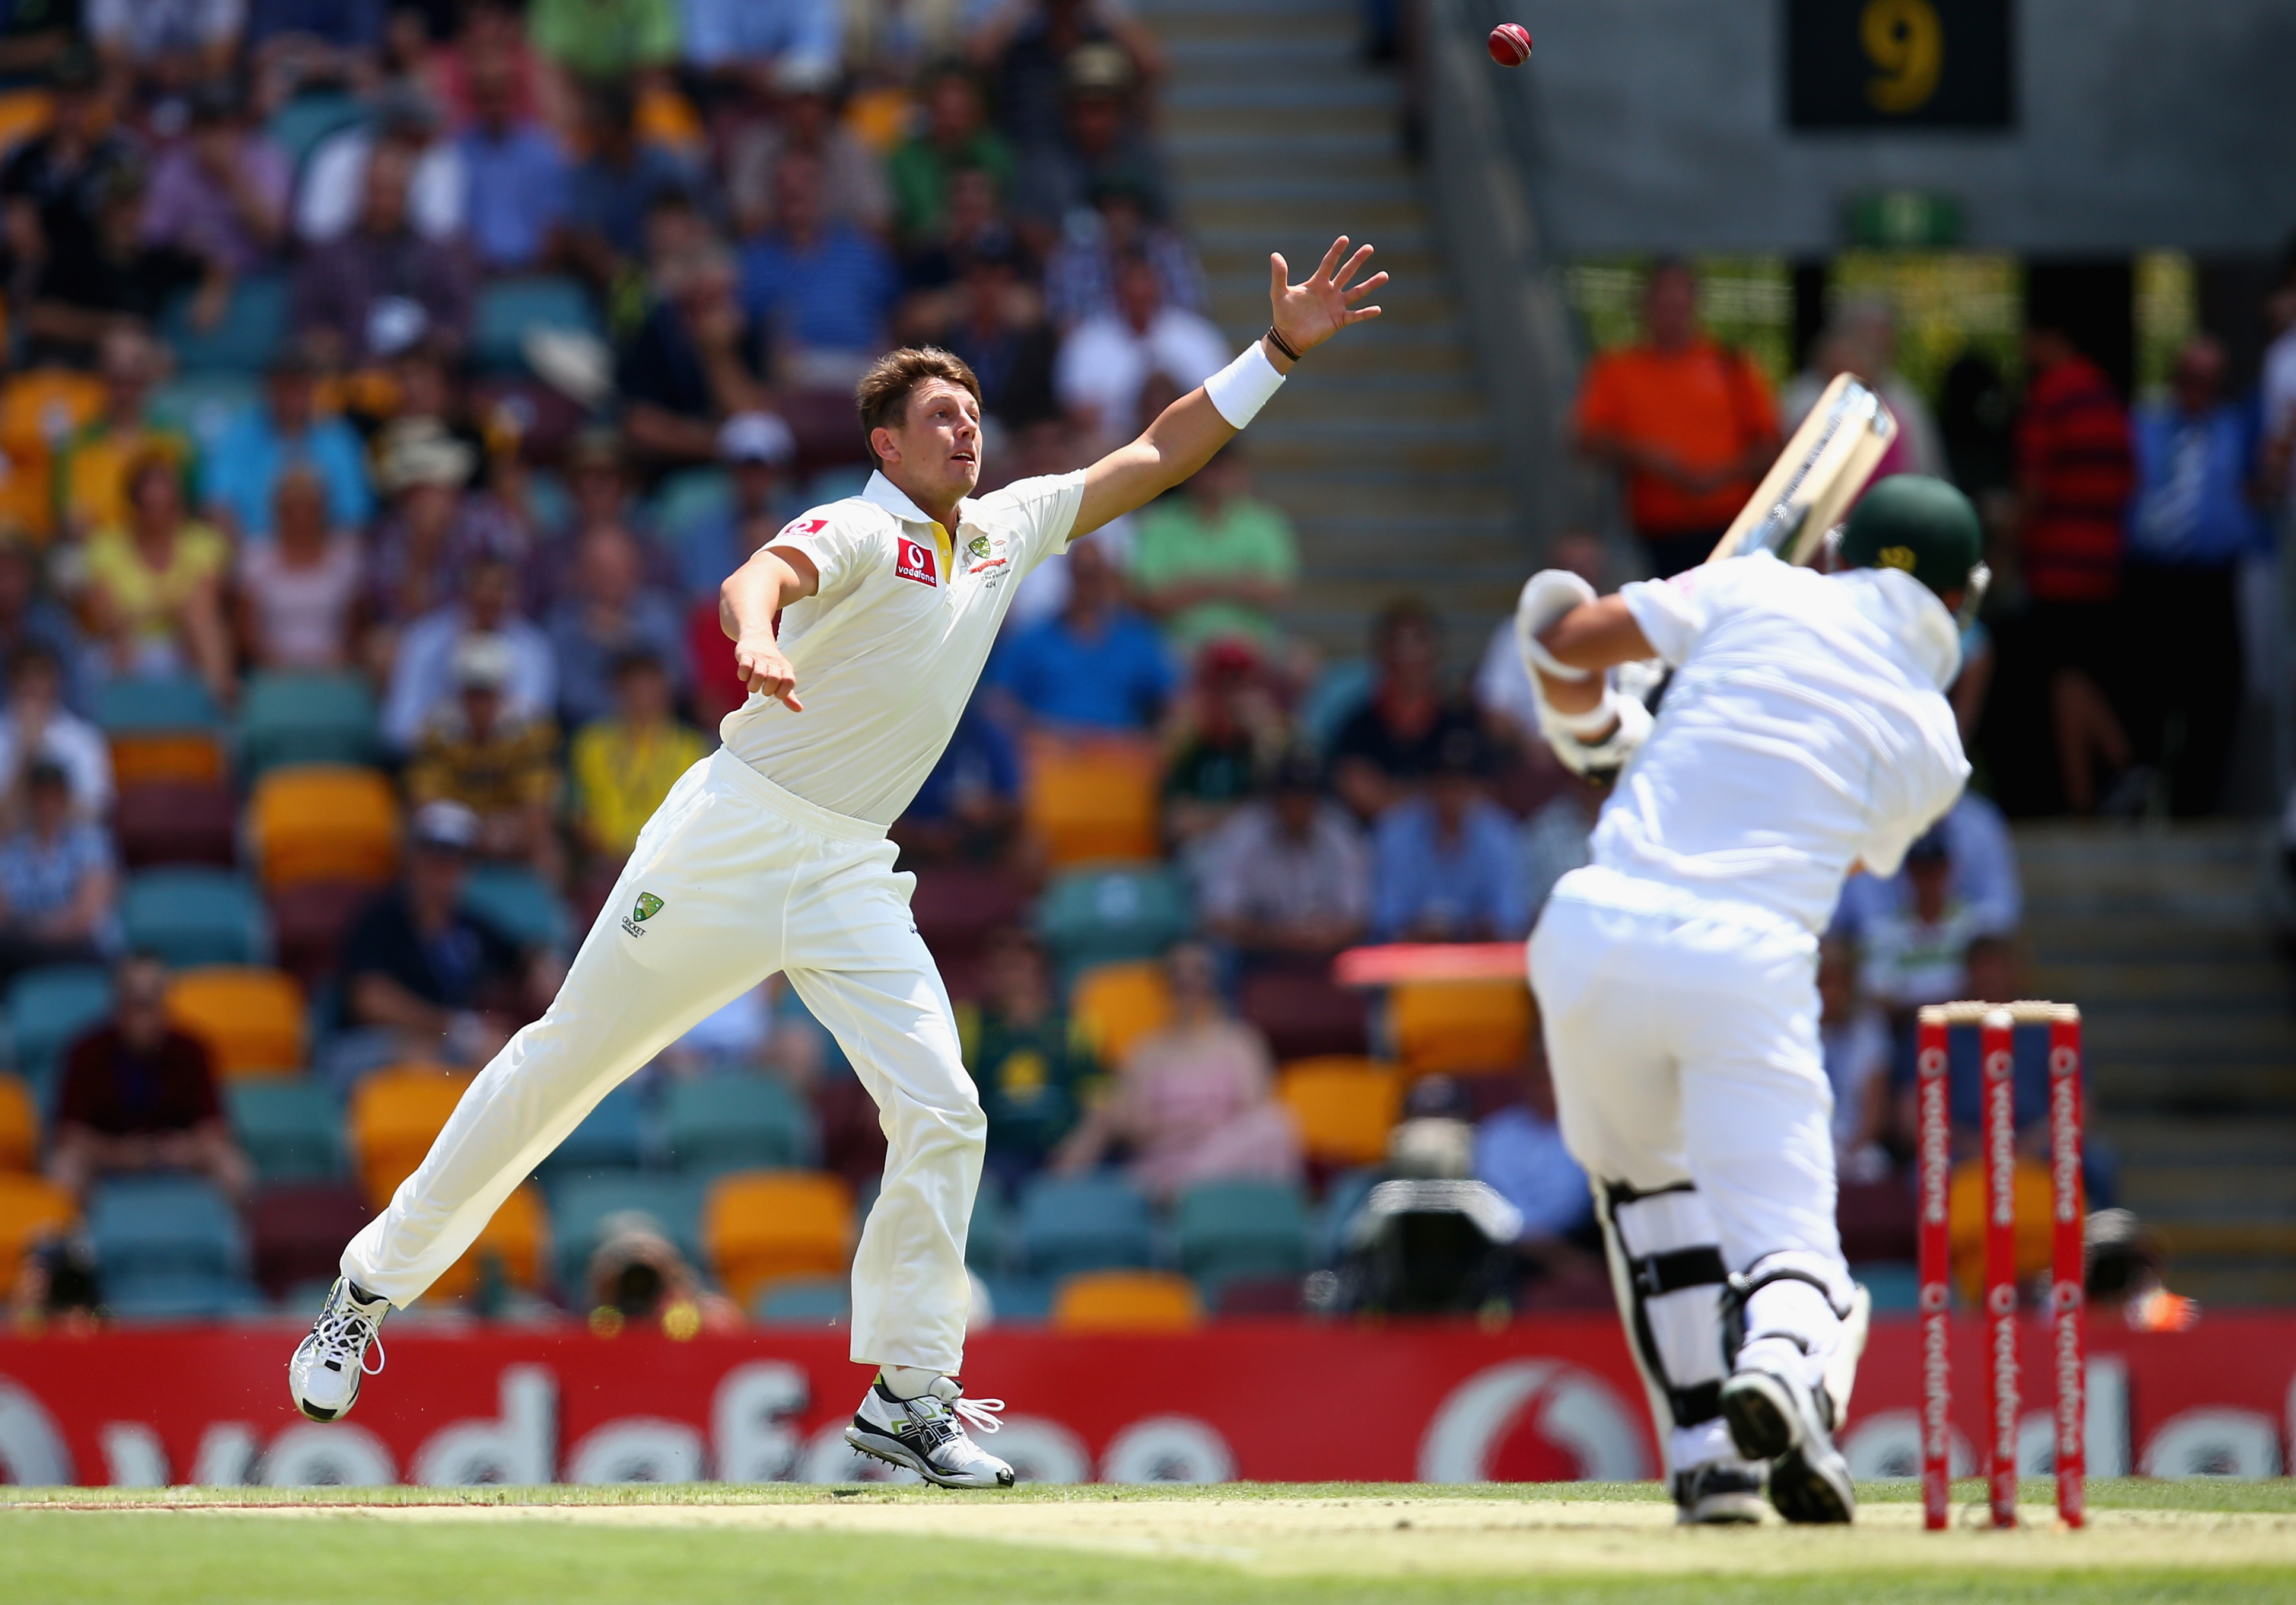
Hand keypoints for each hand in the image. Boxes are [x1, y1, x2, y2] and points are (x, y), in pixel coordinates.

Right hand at [735, 632, 802, 709]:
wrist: (757, 637)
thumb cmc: (771, 663)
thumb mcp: (782, 677)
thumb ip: (789, 695)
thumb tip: (798, 709)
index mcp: (785, 668)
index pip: (789, 681)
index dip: (783, 692)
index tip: (776, 694)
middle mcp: (773, 663)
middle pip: (774, 679)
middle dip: (767, 690)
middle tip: (764, 690)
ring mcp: (759, 658)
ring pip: (759, 674)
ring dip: (754, 685)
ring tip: (753, 687)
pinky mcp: (746, 654)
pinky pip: (744, 666)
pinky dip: (743, 675)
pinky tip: (744, 676)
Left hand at [1268, 236, 1385, 361]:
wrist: (1288, 336)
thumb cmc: (1283, 314)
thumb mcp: (1279, 292)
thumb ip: (1279, 274)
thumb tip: (1274, 255)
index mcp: (1317, 282)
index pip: (1329, 263)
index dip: (1336, 251)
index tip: (1345, 239)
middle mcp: (1330, 291)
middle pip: (1347, 272)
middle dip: (1357, 260)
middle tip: (1369, 248)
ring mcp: (1337, 305)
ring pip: (1357, 292)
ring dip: (1370, 284)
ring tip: (1384, 275)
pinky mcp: (1339, 320)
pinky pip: (1355, 315)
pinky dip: (1366, 313)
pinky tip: (1377, 309)